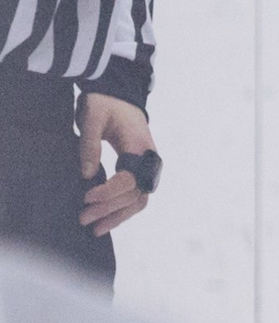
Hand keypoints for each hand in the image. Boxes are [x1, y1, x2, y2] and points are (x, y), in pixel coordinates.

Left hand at [78, 93, 156, 234]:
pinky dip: (121, 209)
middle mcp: (149, 162)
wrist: (119, 94)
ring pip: (138, 200)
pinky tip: (107, 218)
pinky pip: (134, 196)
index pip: (129, 180)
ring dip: (117, 216)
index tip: (86, 197)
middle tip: (84, 218)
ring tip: (96, 229)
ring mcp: (147, 168)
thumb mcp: (93, 117)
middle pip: (134, 195)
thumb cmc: (106, 103)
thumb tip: (87, 175)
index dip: (108, 192)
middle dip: (110, 210)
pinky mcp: (139, 171)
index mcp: (141, 149)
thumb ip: (90, 145)